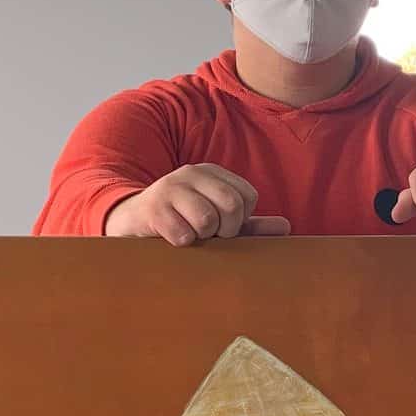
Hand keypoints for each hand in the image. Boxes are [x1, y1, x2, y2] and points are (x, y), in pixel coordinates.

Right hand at [105, 166, 290, 246]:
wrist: (130, 223)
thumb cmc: (180, 222)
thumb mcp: (216, 221)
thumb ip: (249, 225)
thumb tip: (286, 227)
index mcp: (212, 173)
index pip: (247, 196)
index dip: (240, 219)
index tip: (221, 226)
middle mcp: (192, 173)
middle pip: (232, 205)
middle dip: (224, 229)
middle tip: (208, 235)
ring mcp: (170, 188)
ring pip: (207, 219)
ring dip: (201, 237)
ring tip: (189, 234)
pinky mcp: (152, 208)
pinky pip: (182, 233)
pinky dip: (182, 242)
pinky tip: (172, 239)